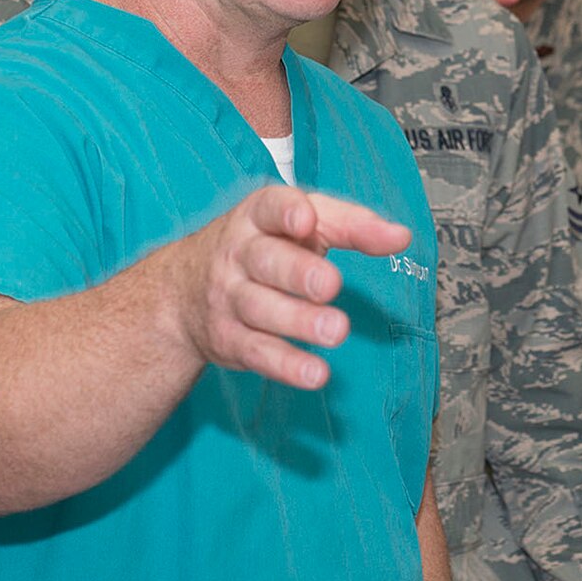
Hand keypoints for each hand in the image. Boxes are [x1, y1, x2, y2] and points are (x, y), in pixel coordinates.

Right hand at [174, 184, 410, 389]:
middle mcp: (238, 255)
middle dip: (297, 272)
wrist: (180, 292)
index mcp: (257, 218)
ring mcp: (229, 298)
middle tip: (330, 285)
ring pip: (262, 308)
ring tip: (336, 331)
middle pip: (266, 260)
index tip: (306, 219)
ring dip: (299, 322)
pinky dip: (286, 365)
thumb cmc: (262, 247)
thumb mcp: (301, 225)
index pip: (269, 207)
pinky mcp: (229, 339)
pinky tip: (315, 373)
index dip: (286, 211)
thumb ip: (352, 225)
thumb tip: (400, 236)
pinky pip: (258, 352)